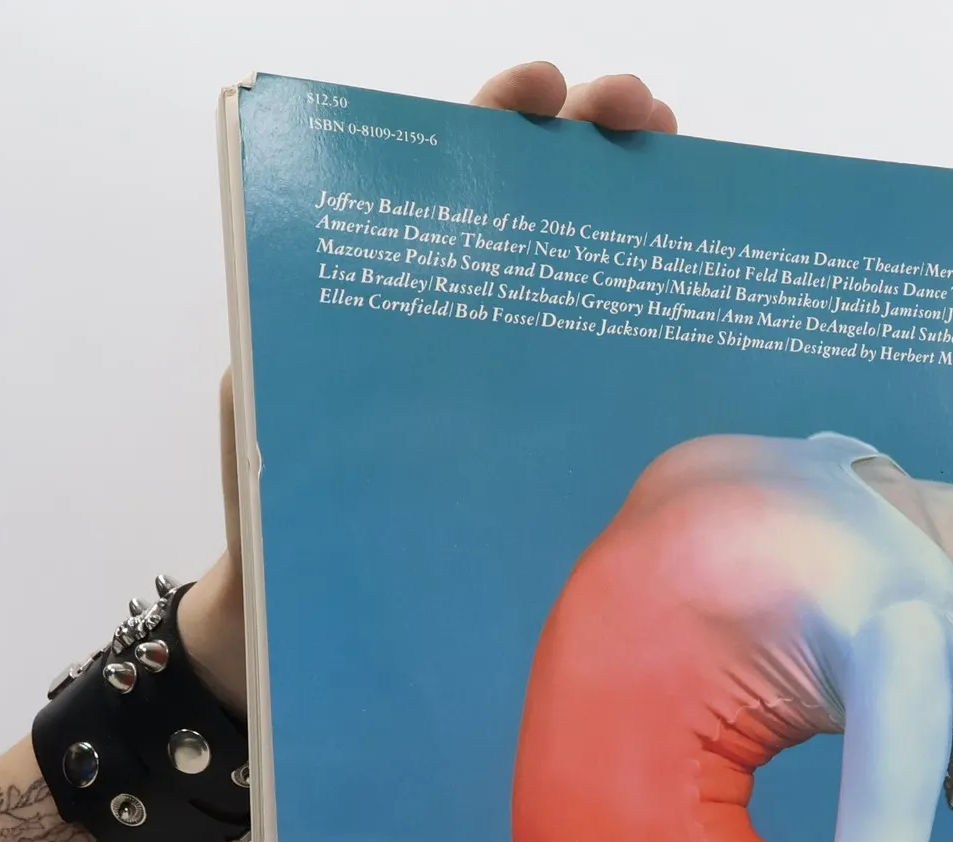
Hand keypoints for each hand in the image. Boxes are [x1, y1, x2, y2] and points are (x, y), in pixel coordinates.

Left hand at [186, 63, 679, 717]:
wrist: (296, 638)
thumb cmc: (270, 534)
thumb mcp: (269, 431)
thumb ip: (286, 362)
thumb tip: (311, 300)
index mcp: (383, 310)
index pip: (444, 187)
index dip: (495, 124)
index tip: (545, 93)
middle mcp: (451, 338)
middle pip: (527, 210)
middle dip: (587, 142)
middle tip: (643, 115)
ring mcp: (499, 398)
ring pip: (573, 287)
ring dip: (628, 220)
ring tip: (674, 169)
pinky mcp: (531, 461)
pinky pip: (591, 392)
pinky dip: (637, 347)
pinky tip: (682, 318)